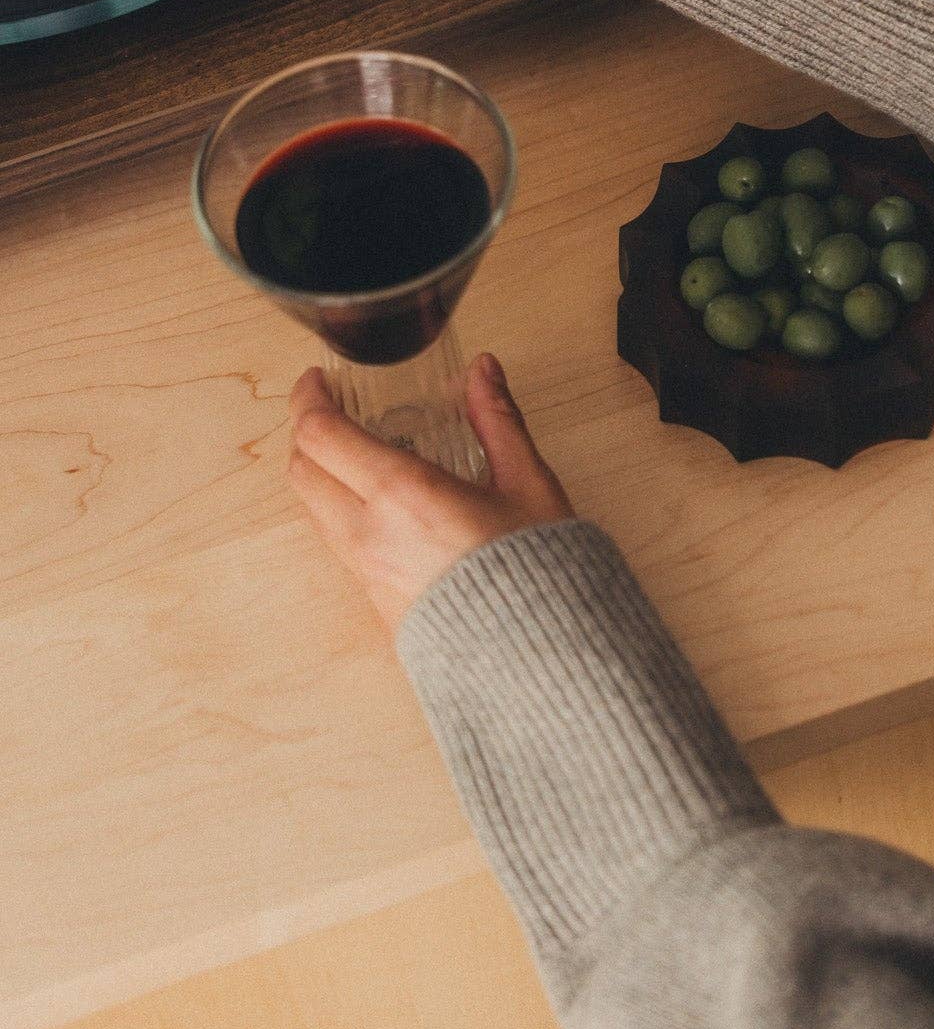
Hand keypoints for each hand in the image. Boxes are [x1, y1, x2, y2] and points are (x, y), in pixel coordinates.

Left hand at [288, 352, 572, 634]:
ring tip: (354, 451)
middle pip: (301, 470)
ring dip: (320, 471)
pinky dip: (338, 509)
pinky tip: (377, 500)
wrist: (536, 657)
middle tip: (330, 409)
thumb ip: (497, 419)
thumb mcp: (527, 483)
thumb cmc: (536, 574)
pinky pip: (335, 542)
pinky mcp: (373, 599)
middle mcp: (369, 533)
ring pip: (311, 508)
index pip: (321, 435)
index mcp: (402, 494)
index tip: (319, 380)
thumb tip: (482, 371)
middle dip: (307, 431)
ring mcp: (365, 570)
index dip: (309, 399)